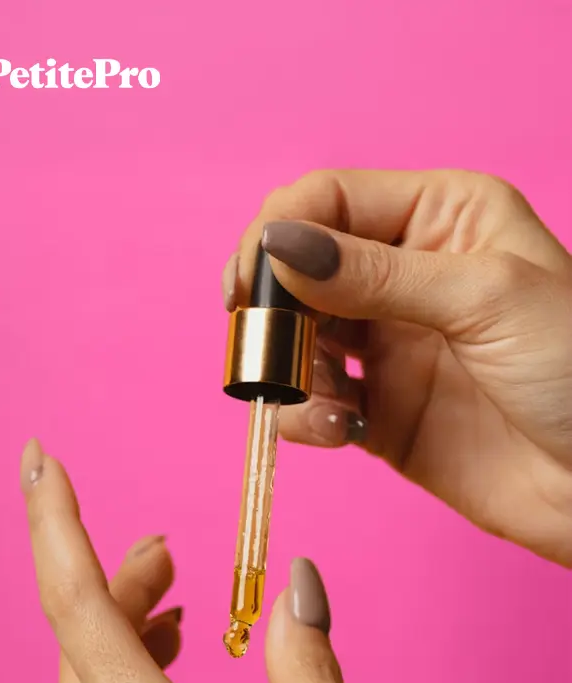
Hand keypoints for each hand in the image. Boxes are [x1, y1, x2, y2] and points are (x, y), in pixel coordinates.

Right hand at [224, 169, 571, 565]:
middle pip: (301, 267)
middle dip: (275, 304)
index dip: (281, 230)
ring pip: (298, 338)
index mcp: (441, 219)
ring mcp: (391, 348)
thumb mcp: (482, 299)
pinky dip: (307, 417)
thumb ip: (375, 274)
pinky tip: (338, 430)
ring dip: (289, 367)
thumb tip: (279, 244)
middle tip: (263, 342)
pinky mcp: (381, 415)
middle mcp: (408, 277)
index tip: (253, 277)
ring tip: (321, 400)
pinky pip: (314, 406)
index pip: (331, 199)